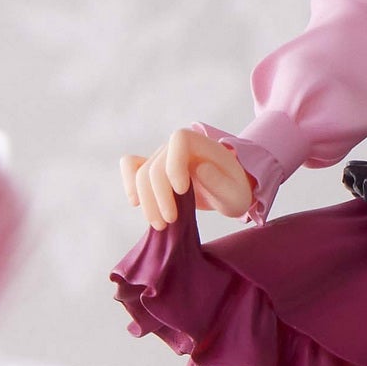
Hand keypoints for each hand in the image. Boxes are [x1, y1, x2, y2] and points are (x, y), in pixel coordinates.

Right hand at [122, 126, 251, 228]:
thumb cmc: (235, 190)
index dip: (175, 164)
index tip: (182, 191)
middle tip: (170, 222)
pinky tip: (136, 203)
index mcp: (201, 143)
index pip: (179, 140)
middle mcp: (176, 146)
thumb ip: (220, 182)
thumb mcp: (236, 192)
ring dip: (146, 201)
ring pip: (141, 174)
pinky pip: (131, 166)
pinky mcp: (153, 168)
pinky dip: (129, 183)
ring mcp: (162, 156)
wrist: (229, 190)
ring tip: (159, 225)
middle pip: (156, 166)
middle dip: (159, 196)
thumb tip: (199, 168)